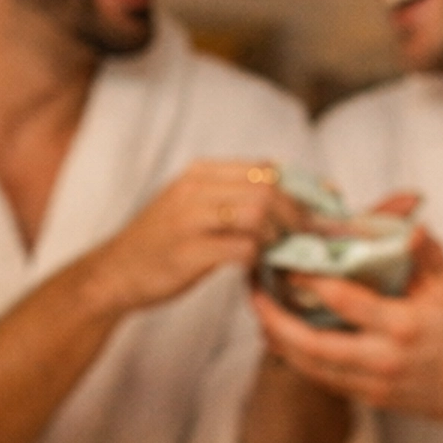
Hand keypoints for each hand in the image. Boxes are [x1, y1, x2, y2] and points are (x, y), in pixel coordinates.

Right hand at [90, 160, 305, 314]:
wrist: (113, 273)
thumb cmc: (161, 245)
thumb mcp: (192, 207)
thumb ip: (230, 197)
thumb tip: (284, 195)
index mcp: (200, 173)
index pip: (264, 168)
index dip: (303, 186)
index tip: (329, 205)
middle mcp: (195, 189)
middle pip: (266, 189)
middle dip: (300, 214)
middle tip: (315, 239)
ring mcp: (189, 219)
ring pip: (258, 214)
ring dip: (281, 236)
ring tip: (287, 254)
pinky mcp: (188, 252)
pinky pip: (241, 249)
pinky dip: (261, 260)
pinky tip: (263, 270)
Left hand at [252, 230, 442, 423]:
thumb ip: (425, 252)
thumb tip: (408, 221)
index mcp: (403, 326)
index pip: (342, 300)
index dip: (309, 279)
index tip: (287, 259)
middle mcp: (384, 360)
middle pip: (311, 344)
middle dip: (276, 319)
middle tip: (254, 293)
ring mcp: (374, 385)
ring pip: (310, 367)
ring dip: (279, 341)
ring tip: (260, 313)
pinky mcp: (369, 399)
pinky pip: (323, 379)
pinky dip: (298, 358)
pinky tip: (283, 338)